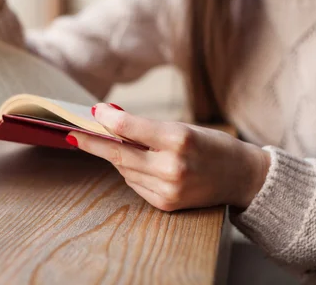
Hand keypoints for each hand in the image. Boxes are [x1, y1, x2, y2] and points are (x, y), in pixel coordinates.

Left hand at [67, 103, 270, 211]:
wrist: (241, 177)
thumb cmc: (213, 146)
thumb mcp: (184, 128)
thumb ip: (148, 128)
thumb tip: (111, 121)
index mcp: (179, 140)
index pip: (130, 128)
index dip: (107, 119)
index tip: (94, 112)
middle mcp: (172, 167)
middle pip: (120, 153)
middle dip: (95, 142)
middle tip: (74, 134)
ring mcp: (168, 189)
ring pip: (125, 169)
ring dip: (118, 156)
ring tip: (118, 144)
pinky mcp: (166, 204)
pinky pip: (135, 184)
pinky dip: (132, 172)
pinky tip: (141, 164)